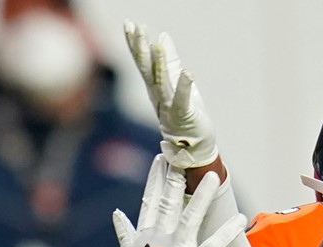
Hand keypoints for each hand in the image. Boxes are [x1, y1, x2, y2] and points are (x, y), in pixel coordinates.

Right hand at [112, 155, 244, 246]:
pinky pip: (214, 245)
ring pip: (191, 216)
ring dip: (203, 196)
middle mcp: (159, 238)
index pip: (150, 200)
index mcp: (143, 235)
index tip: (161, 159)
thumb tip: (118, 215)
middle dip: (176, 177)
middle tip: (184, 156)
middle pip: (169, 201)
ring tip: (214, 177)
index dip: (155, 178)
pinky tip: (240, 218)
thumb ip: (125, 234)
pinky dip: (228, 231)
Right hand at [124, 22, 217, 167]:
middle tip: (134, 27)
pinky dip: (185, 87)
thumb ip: (170, 61)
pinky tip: (188, 73)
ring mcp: (169, 106)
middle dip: (139, 48)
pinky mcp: (184, 115)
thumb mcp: (177, 83)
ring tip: (155, 44)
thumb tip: (163, 37)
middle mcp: (158, 96)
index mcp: (154, 87)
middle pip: (146, 69)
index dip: (135, 43)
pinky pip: (183, 100)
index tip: (129, 24)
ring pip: (161, 82)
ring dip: (159, 63)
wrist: (193, 147)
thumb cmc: (185, 115)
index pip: (142, 62)